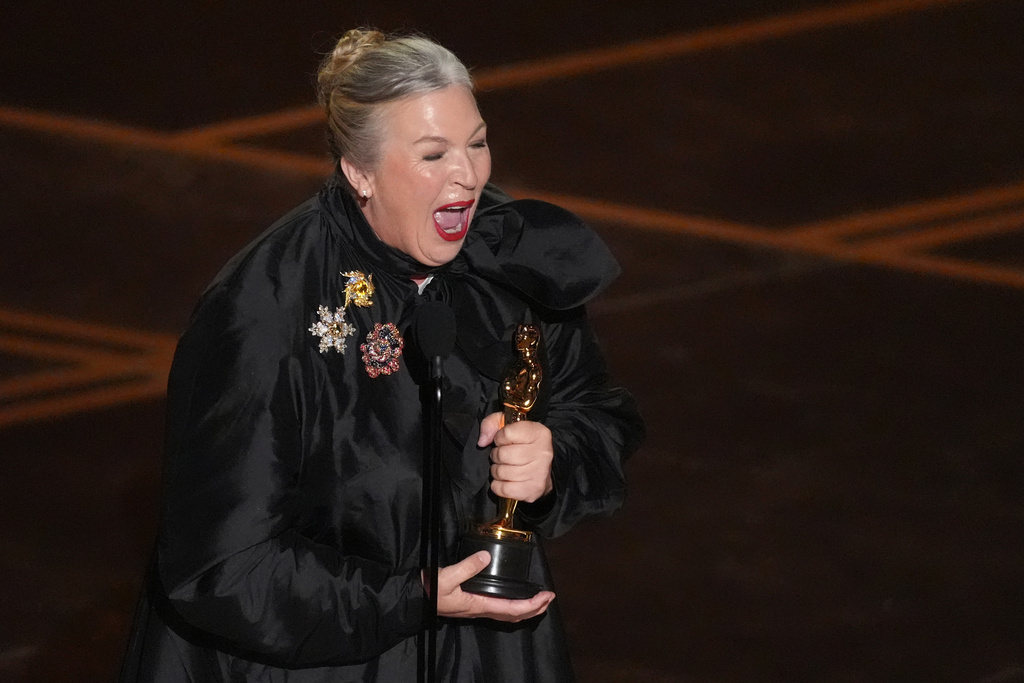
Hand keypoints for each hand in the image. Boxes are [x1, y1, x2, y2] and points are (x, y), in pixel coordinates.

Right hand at [436, 551, 554, 620]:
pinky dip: (513, 606)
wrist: (415, 599)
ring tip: (537, 599)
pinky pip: (499, 609)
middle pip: (514, 615)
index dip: (532, 604)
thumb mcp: (446, 576)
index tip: (547, 595)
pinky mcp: (472, 604)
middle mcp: (481, 609)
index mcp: (479, 604)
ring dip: (526, 608)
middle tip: (549, 598)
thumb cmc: (429, 590)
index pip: (513, 609)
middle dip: (534, 608)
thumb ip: (466, 567)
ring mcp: (477, 608)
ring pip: (508, 614)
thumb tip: (486, 556)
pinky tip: (514, 598)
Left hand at [478, 412, 553, 502]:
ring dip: (496, 470)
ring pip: (501, 472)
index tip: (504, 442)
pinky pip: (503, 489)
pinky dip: (498, 486)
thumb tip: (482, 441)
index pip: (507, 433)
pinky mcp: (533, 490)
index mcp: (539, 433)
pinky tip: (504, 480)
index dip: (499, 438)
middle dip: (496, 455)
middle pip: (503, 454)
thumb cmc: (523, 445)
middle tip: (501, 457)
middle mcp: (543, 452)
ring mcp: (539, 473)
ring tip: (503, 467)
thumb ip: (492, 423)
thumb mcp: (510, 426)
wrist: (545, 470)